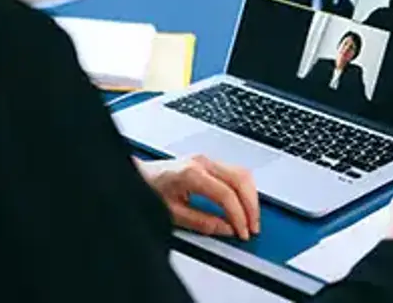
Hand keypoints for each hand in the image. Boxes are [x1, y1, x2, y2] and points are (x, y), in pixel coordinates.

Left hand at [138, 155, 259, 239]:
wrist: (139, 175)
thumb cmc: (150, 189)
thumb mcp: (173, 213)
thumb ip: (202, 222)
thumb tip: (226, 229)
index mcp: (191, 173)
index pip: (226, 194)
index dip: (238, 216)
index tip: (242, 232)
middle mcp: (202, 162)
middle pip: (240, 180)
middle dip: (251, 206)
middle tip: (252, 227)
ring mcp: (206, 159)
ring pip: (242, 173)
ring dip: (251, 197)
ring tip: (251, 218)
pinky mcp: (209, 162)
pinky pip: (235, 172)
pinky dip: (244, 189)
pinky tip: (244, 204)